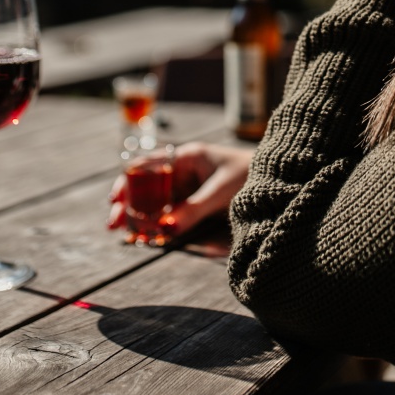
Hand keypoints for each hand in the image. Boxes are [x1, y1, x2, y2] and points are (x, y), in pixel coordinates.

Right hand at [108, 141, 253, 237]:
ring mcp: (189, 188)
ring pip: (156, 202)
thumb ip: (194, 209)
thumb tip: (167, 228)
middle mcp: (184, 171)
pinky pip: (171, 214)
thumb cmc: (251, 174)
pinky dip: (158, 225)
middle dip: (129, 203)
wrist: (280, 181)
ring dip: (141, 217)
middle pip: (148, 186)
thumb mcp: (221, 191)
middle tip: (114, 224)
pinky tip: (149, 237)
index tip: (115, 199)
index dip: (128, 181)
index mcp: (188, 156)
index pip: (149, 165)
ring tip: (128, 235)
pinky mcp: (196, 204)